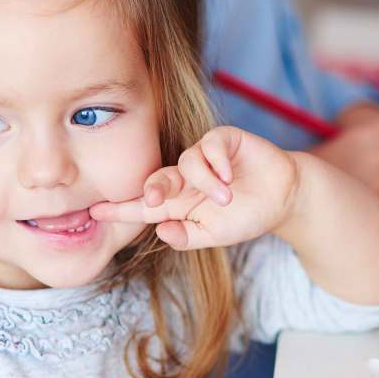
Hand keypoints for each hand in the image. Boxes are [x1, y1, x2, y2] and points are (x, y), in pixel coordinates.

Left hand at [89, 126, 298, 250]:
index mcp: (179, 202)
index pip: (144, 206)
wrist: (282, 197)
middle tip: (152, 201)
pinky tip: (230, 176)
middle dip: (150, 189)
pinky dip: (217, 162)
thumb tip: (160, 231)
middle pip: (157, 179)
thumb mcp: (215, 235)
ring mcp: (204, 156)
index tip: (95, 212)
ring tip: (226, 198)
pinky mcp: (224, 140)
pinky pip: (210, 144)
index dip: (121, 208)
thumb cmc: (246, 216)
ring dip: (206, 183)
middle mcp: (186, 177)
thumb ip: (188, 237)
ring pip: (187, 162)